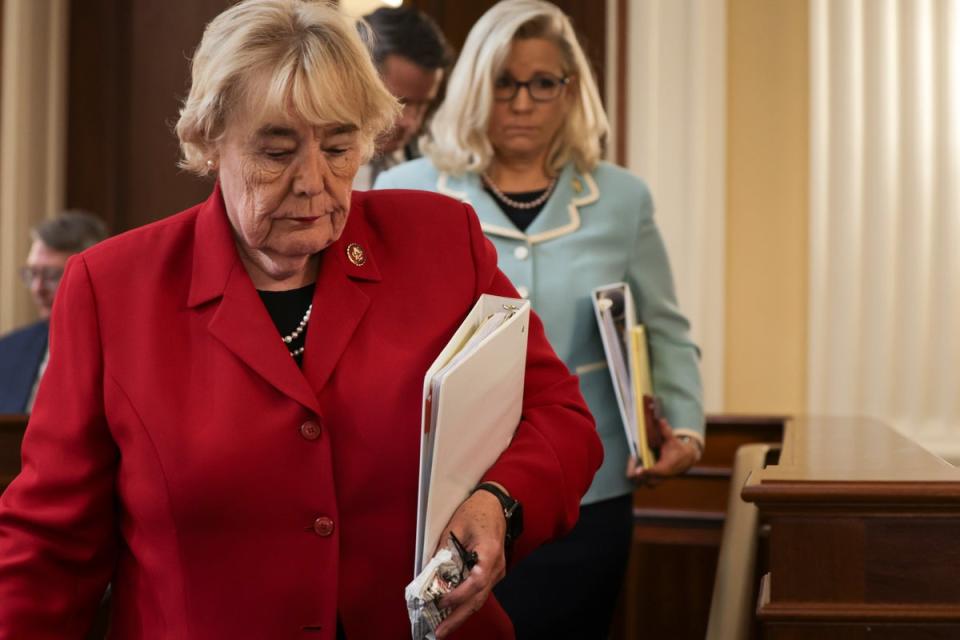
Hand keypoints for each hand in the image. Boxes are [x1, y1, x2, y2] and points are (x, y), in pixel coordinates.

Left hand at [433, 487, 507, 638]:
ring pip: (480, 599)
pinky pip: (479, 592)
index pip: (475, 583)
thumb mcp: (455, 527)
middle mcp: (497, 567)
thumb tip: (429, 574)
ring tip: (442, 628)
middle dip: (457, 618)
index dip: (457, 596)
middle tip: (439, 633)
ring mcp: (497, 571)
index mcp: (490, 554)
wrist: (495, 503)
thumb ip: (444, 552)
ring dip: (461, 614)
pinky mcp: (492, 572)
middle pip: (479, 599)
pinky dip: (465, 603)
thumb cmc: (476, 511)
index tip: (439, 603)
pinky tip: (452, 611)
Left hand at [627, 418, 699, 486]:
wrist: (685, 459)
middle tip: (632, 458)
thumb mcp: (672, 439)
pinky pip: (640, 481)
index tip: (638, 470)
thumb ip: (666, 431)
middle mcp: (661, 476)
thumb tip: (661, 420)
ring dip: (634, 473)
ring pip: (640, 482)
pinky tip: (633, 463)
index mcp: (666, 467)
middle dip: (635, 471)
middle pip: (643, 480)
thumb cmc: (678, 449)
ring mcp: (656, 480)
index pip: (655, 471)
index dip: (646, 471)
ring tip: (632, 460)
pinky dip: (636, 474)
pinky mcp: (652, 480)